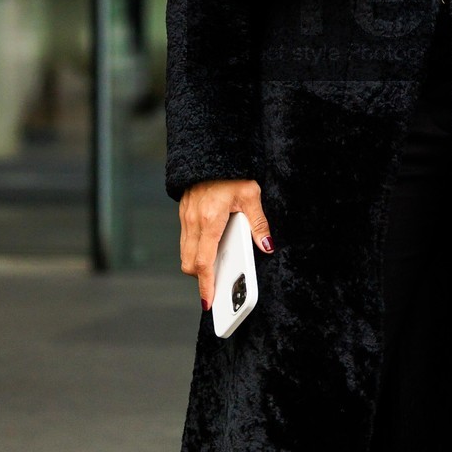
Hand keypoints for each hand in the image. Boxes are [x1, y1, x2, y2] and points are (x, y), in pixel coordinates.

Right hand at [179, 179, 273, 310]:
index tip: (209, 301)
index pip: (204, 262)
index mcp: (209, 219)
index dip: (206, 285)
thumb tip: (267, 245)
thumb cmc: (231, 171)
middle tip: (216, 288)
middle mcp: (193, 221)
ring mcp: (185, 218)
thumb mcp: (250, 194)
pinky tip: (210, 249)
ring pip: (185, 253)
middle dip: (201, 279)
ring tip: (214, 272)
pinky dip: (195, 251)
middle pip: (190, 263)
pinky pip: (186, 241)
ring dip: (197, 266)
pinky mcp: (184, 214)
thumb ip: (258, 222)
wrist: (208, 149)